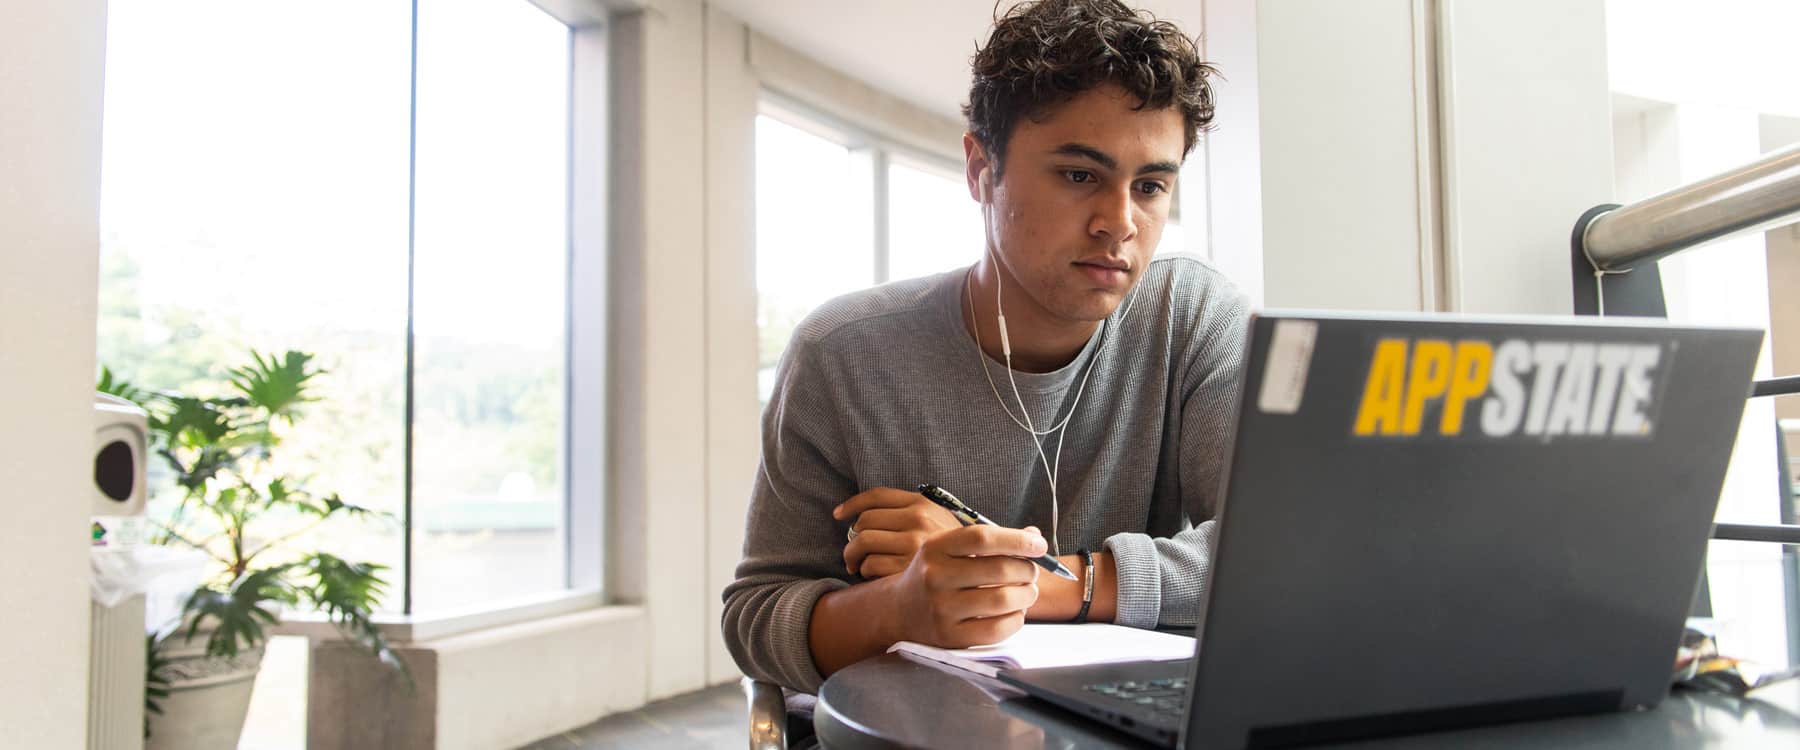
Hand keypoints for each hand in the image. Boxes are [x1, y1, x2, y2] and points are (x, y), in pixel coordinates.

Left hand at [835, 487, 962, 577]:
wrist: (981, 573)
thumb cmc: (953, 550)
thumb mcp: (937, 520)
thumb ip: (908, 512)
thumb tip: (860, 518)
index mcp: (922, 503)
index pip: (876, 496)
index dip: (851, 505)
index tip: (839, 515)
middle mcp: (918, 519)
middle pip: (864, 522)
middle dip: (852, 538)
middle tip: (853, 552)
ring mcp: (913, 544)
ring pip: (863, 544)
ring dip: (853, 557)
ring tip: (857, 566)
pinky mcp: (907, 568)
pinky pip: (870, 566)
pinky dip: (866, 572)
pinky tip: (874, 577)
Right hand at [887, 524, 1046, 647]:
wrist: (898, 611)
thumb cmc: (934, 575)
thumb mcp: (949, 549)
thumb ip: (989, 541)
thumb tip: (1033, 536)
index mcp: (936, 548)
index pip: (983, 538)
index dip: (1017, 539)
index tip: (1039, 544)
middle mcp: (935, 577)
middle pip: (999, 569)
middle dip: (1027, 569)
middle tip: (1032, 571)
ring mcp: (941, 609)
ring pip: (1002, 600)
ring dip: (1026, 594)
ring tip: (1027, 591)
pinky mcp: (950, 637)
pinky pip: (997, 629)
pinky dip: (1016, 619)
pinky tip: (1014, 612)